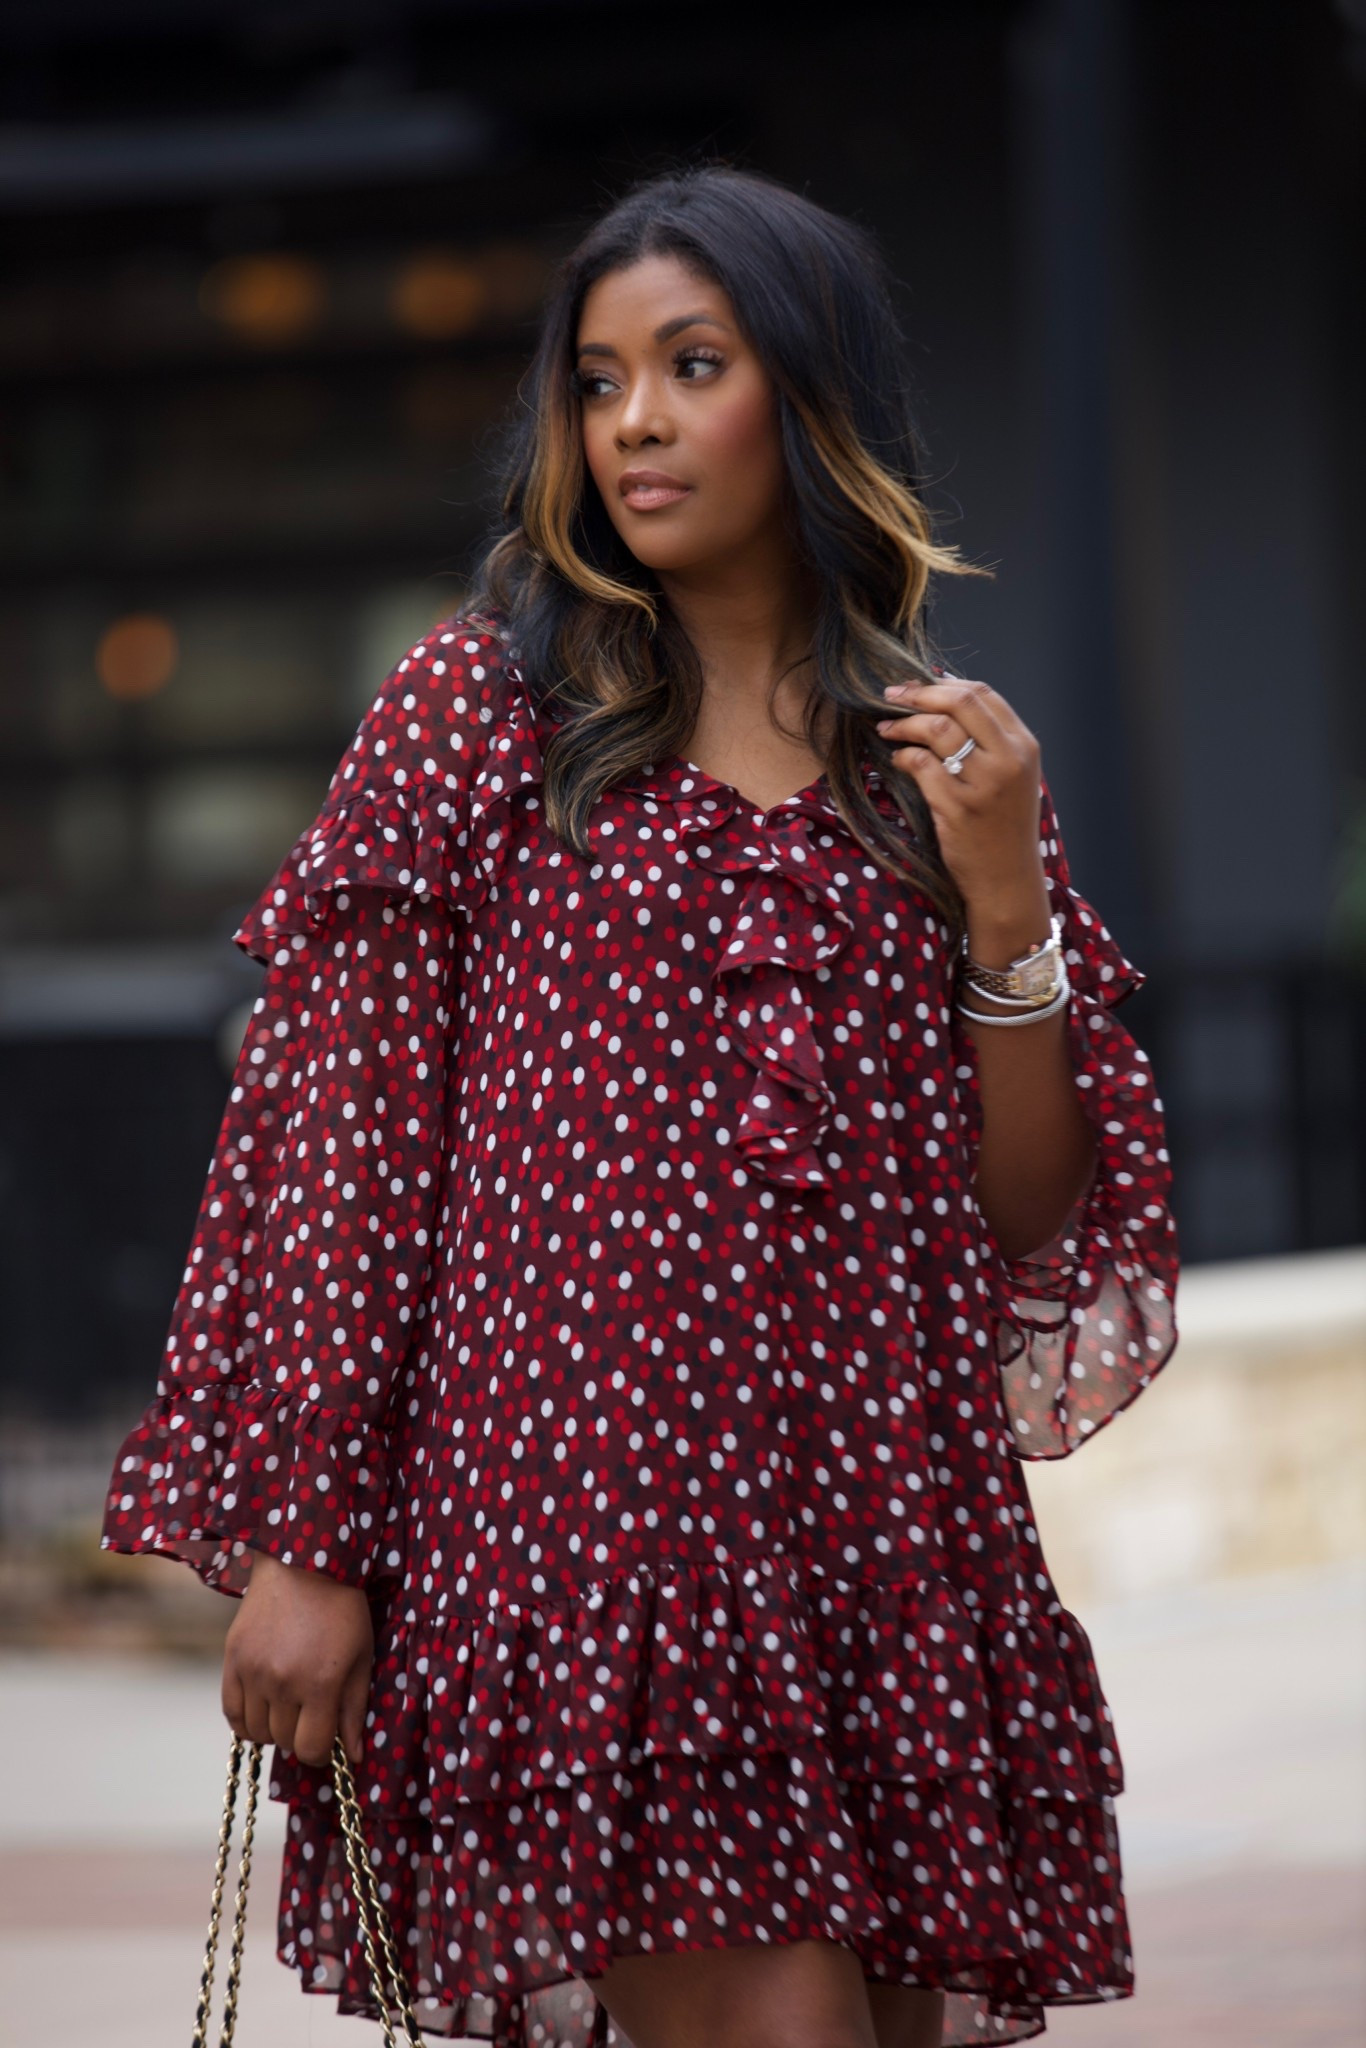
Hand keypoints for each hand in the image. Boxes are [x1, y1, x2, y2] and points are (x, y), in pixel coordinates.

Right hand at [221, 1549, 373, 1768]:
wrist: (304, 1562)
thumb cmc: (342, 1608)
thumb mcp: (362, 1656)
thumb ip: (354, 1709)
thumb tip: (352, 1756)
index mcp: (321, 1683)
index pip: (311, 1749)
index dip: (321, 1753)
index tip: (326, 1740)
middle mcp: (283, 1682)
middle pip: (284, 1741)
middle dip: (300, 1735)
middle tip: (311, 1714)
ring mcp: (253, 1671)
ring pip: (257, 1731)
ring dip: (274, 1728)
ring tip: (289, 1706)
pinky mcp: (232, 1658)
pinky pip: (231, 1713)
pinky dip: (246, 1720)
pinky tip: (263, 1707)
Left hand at [877, 672, 1048, 959]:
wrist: (1007, 879)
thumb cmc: (1002, 825)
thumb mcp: (1010, 776)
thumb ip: (987, 739)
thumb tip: (940, 697)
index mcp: (1024, 746)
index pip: (982, 694)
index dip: (942, 684)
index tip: (915, 687)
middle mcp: (1009, 760)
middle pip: (960, 702)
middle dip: (918, 693)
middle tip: (890, 695)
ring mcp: (984, 784)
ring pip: (937, 729)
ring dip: (903, 724)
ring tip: (885, 729)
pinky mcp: (959, 807)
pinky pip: (921, 765)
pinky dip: (902, 757)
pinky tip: (897, 761)